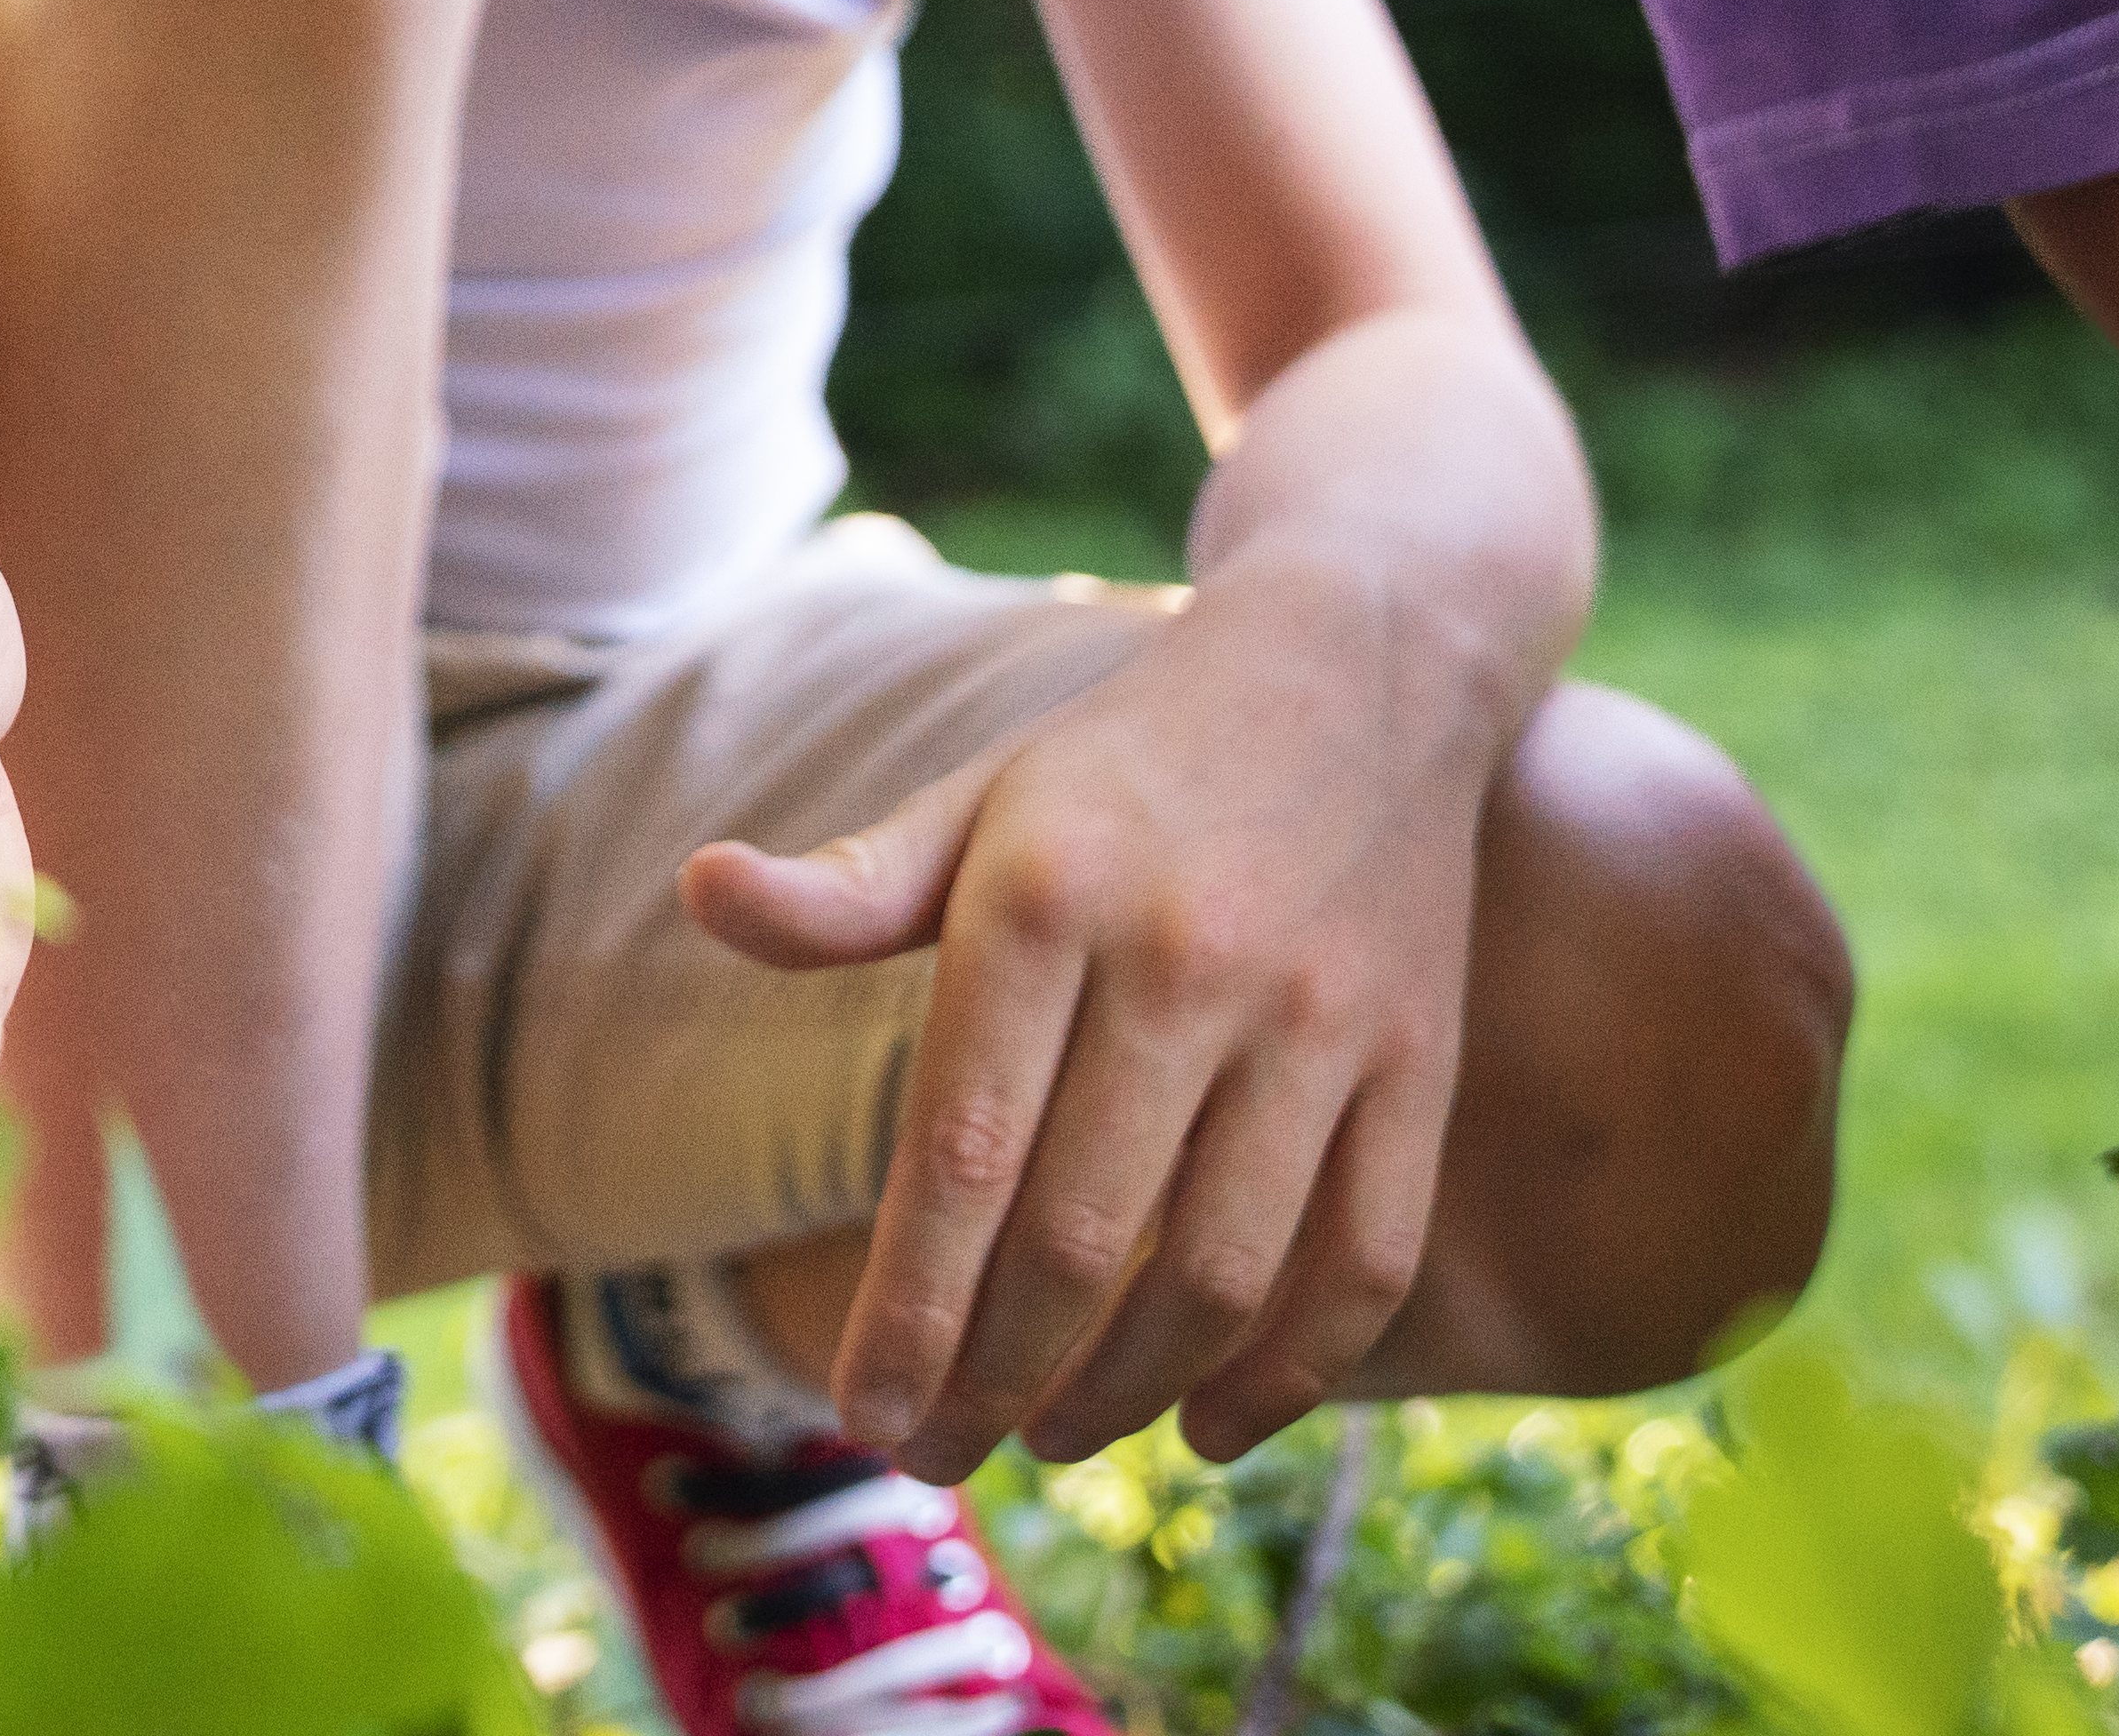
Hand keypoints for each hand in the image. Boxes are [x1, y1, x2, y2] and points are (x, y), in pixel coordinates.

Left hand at [683, 580, 1495, 1472]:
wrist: (1359, 665)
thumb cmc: (1126, 766)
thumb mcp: (978, 799)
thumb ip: (849, 885)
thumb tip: (700, 893)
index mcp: (1046, 898)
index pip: (961, 1152)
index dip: (908, 1310)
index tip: (860, 1414)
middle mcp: (1185, 960)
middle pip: (1082, 1240)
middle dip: (993, 1379)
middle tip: (935, 1453)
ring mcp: (1319, 1018)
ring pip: (1220, 1272)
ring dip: (1126, 1392)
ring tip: (1050, 1435)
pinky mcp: (1419, 1060)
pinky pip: (1364, 1260)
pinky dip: (1291, 1376)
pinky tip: (1209, 1426)